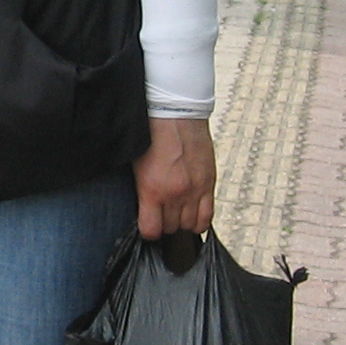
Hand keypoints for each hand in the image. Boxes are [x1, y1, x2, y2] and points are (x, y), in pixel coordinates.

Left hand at [133, 117, 215, 239]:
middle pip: (171, 228)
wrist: (174, 113)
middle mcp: (176, 194)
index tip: (147, 226)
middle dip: (164, 225)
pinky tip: (193, 214)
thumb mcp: (136, 166)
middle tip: (160, 215)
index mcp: (153, 190)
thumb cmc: (150, 135)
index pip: (152, 231)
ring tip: (176, 212)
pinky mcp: (209, 182)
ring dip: (182, 222)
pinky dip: (200, 220)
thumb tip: (143, 210)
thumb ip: (141, 191)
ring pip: (190, 225)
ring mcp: (195, 189)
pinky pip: (208, 215)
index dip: (148, 231)